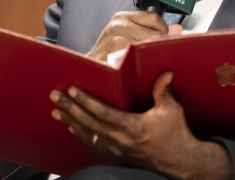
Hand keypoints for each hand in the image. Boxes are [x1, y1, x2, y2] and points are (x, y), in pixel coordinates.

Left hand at [49, 72, 232, 179]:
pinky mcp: (118, 155)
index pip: (102, 112)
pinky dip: (81, 135)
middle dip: (70, 108)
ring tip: (57, 112)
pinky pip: (94, 144)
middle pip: (88, 122)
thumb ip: (163, 91)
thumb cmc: (175, 135)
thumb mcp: (171, 110)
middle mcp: (120, 139)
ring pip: (88, 135)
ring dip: (71, 122)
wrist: (179, 161)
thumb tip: (165, 74)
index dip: (86, 101)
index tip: (72, 91)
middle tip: (55, 97)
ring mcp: (117, 149)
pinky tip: (73, 129)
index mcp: (131, 126)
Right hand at [87, 11, 182, 60]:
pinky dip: (144, 63)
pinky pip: (140, 57)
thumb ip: (151, 30)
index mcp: (122, 17)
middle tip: (153, 54)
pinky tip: (140, 66)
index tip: (160, 39)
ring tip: (145, 60)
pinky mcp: (116, 53)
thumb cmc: (109, 52)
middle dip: (158, 45)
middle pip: (154, 33)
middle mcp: (119, 25)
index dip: (162, 30)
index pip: (154, 18)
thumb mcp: (128, 35)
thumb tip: (178, 29)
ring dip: (152, 55)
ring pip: (149, 46)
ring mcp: (117, 39)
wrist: (91, 68)